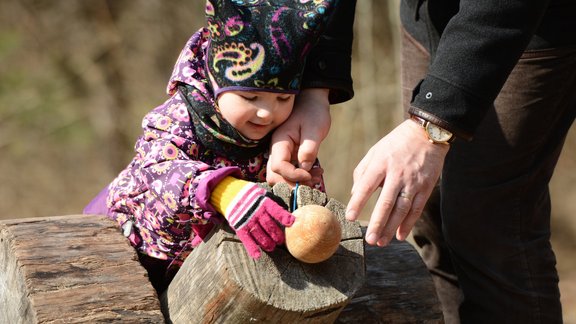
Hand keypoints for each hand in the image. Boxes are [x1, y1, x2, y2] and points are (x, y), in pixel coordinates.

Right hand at [214, 178, 294, 258]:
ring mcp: (247, 220)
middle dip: (276, 234)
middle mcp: (256, 211)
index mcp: (263, 202)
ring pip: (259, 234)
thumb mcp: (263, 193)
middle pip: (268, 225)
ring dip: (266, 243)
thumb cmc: (252, 196)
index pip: (275, 210)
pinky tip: (257, 255)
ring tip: (272, 247)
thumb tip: (288, 210)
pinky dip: (252, 248)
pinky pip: (246, 239)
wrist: (231, 194)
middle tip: (281, 241)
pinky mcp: (239, 227)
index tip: (291, 222)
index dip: (283, 216)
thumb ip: (274, 201)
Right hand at [267, 88, 330, 185]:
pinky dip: (301, 178)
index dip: (293, 175)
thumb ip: (309, 148)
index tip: (310, 174)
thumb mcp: (315, 128)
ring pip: (281, 177)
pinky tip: (316, 172)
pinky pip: (289, 173)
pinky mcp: (288, 157)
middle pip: (275, 176)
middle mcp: (276, 150)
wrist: (311, 102)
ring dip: (297, 182)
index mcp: (279, 142)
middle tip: (314, 180)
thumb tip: (305, 168)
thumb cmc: (313, 112)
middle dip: (293, 183)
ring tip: (318, 176)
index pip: (278, 167)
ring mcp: (281, 154)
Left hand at [345, 119, 448, 246]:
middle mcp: (397, 173)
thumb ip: (362, 171)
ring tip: (381, 242)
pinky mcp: (426, 186)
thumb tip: (355, 194)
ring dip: (392, 228)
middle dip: (377, 223)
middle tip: (369, 240)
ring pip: (402, 209)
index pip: (367, 185)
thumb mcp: (375, 151)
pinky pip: (416, 209)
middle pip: (386, 202)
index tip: (349, 217)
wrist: (427, 133)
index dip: (358, 202)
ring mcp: (413, 181)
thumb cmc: (395, 144)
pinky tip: (400, 236)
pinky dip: (408, 224)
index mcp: (381, 163)